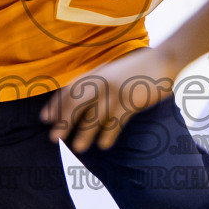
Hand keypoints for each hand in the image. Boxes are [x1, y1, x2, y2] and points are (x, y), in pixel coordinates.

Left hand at [41, 48, 176, 151]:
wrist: (162, 60)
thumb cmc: (136, 70)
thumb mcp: (112, 72)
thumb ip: (96, 83)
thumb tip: (79, 105)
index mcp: (95, 73)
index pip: (69, 90)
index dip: (55, 105)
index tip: (45, 119)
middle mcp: (102, 81)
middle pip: (76, 103)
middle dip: (64, 121)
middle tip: (55, 139)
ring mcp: (116, 90)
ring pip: (95, 115)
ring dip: (85, 133)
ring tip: (78, 147)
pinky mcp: (131, 99)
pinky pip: (116, 120)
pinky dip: (109, 133)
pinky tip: (104, 145)